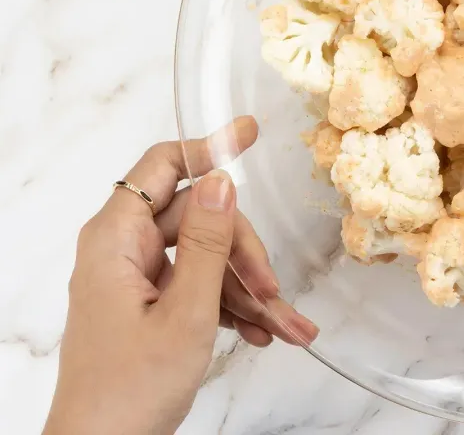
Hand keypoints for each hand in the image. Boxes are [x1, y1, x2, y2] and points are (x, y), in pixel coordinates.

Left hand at [44, 117, 318, 434]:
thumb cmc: (129, 391)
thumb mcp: (185, 312)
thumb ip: (206, 242)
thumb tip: (221, 180)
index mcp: (116, 240)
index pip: (163, 166)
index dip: (209, 146)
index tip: (251, 132)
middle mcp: (123, 251)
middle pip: (198, 218)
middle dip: (244, 251)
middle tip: (274, 288)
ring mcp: (136, 280)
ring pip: (206, 258)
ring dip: (248, 289)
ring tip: (285, 326)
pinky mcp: (149, 307)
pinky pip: (199, 289)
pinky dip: (233, 308)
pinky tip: (265, 334)